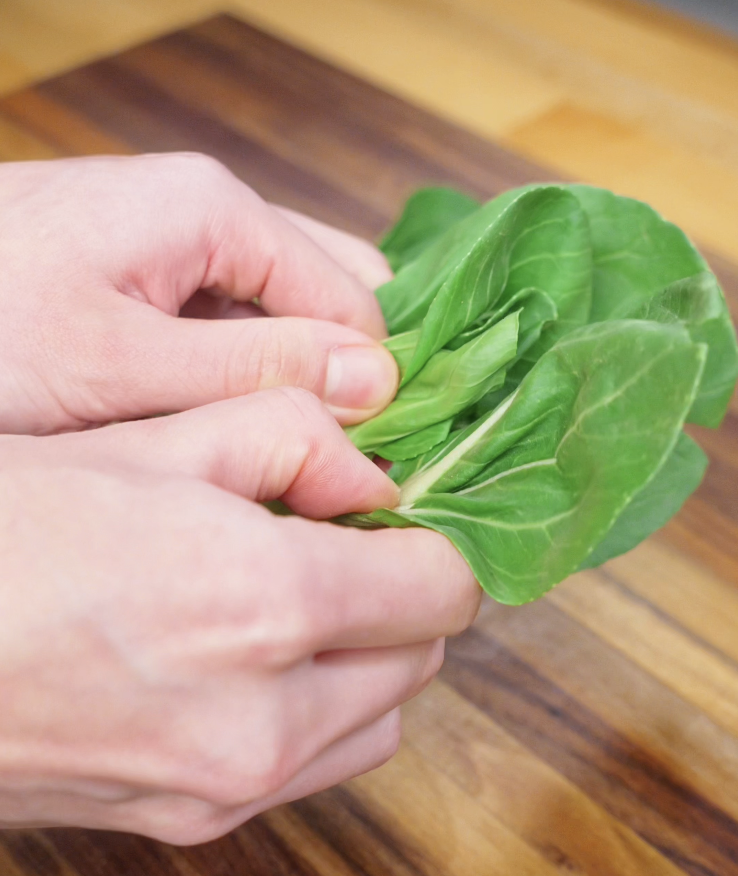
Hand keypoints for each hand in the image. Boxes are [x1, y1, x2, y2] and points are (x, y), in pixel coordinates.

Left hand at [0, 153, 396, 433]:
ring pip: (278, 313)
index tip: (375, 460)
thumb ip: (255, 366)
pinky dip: (242, 374)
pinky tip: (224, 426)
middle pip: (326, 292)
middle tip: (338, 459)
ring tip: (281, 452)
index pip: (353, 297)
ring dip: (291, 379)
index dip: (373, 380)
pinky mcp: (144, 277)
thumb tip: (377, 378)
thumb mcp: (121, 365)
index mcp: (217, 213)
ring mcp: (175, 244)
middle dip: (341, 372)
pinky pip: (226, 324)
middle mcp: (208, 215)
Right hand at [0, 388, 478, 843]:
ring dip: (366, 660)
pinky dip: (317, 714)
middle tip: (347, 549)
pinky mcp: (189, 820)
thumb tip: (377, 478)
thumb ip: (296, 437)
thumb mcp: (158, 437)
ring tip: (300, 606)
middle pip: (419, 658)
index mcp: (263, 604)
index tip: (404, 518)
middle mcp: (261, 718)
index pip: (440, 590)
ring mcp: (225, 785)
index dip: (436, 542)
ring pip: (376, 720)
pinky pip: (312, 767)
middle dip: (403, 599)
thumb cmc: (16, 527)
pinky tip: (254, 664)